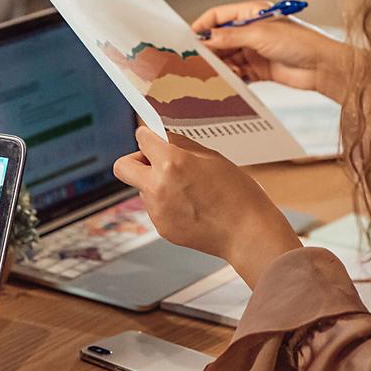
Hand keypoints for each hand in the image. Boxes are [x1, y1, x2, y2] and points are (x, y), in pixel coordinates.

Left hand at [113, 127, 301, 287]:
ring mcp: (156, 209)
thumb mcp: (213, 158)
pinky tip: (191, 207)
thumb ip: (182, 146)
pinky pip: (155, 208)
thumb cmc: (238, 194)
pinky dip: (166, 204)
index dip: (148, 137)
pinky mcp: (160, 227)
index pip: (142, 139)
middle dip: (135, 160)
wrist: (248, 234)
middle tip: (154, 162)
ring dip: (156, 184)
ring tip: (188, 190)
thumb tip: (163, 138)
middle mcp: (157, 186)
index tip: (151, 138)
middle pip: (122, 166)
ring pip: (142, 188)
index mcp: (171, 163)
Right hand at [193, 1, 348, 102]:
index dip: (202, 27)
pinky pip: (236, 73)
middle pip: (219, 40)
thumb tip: (206, 39)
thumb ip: (229, 38)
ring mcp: (254, 51)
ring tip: (218, 73)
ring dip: (221, 67)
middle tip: (198, 62)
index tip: (189, 40)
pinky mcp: (258, 69)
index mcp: (251, 14)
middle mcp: (251, 31)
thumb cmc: (301, 43)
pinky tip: (229, 81)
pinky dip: (231, 78)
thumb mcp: (259, 35)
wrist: (323, 67)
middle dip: (210, 51)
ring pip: (226, 58)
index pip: (218, 16)